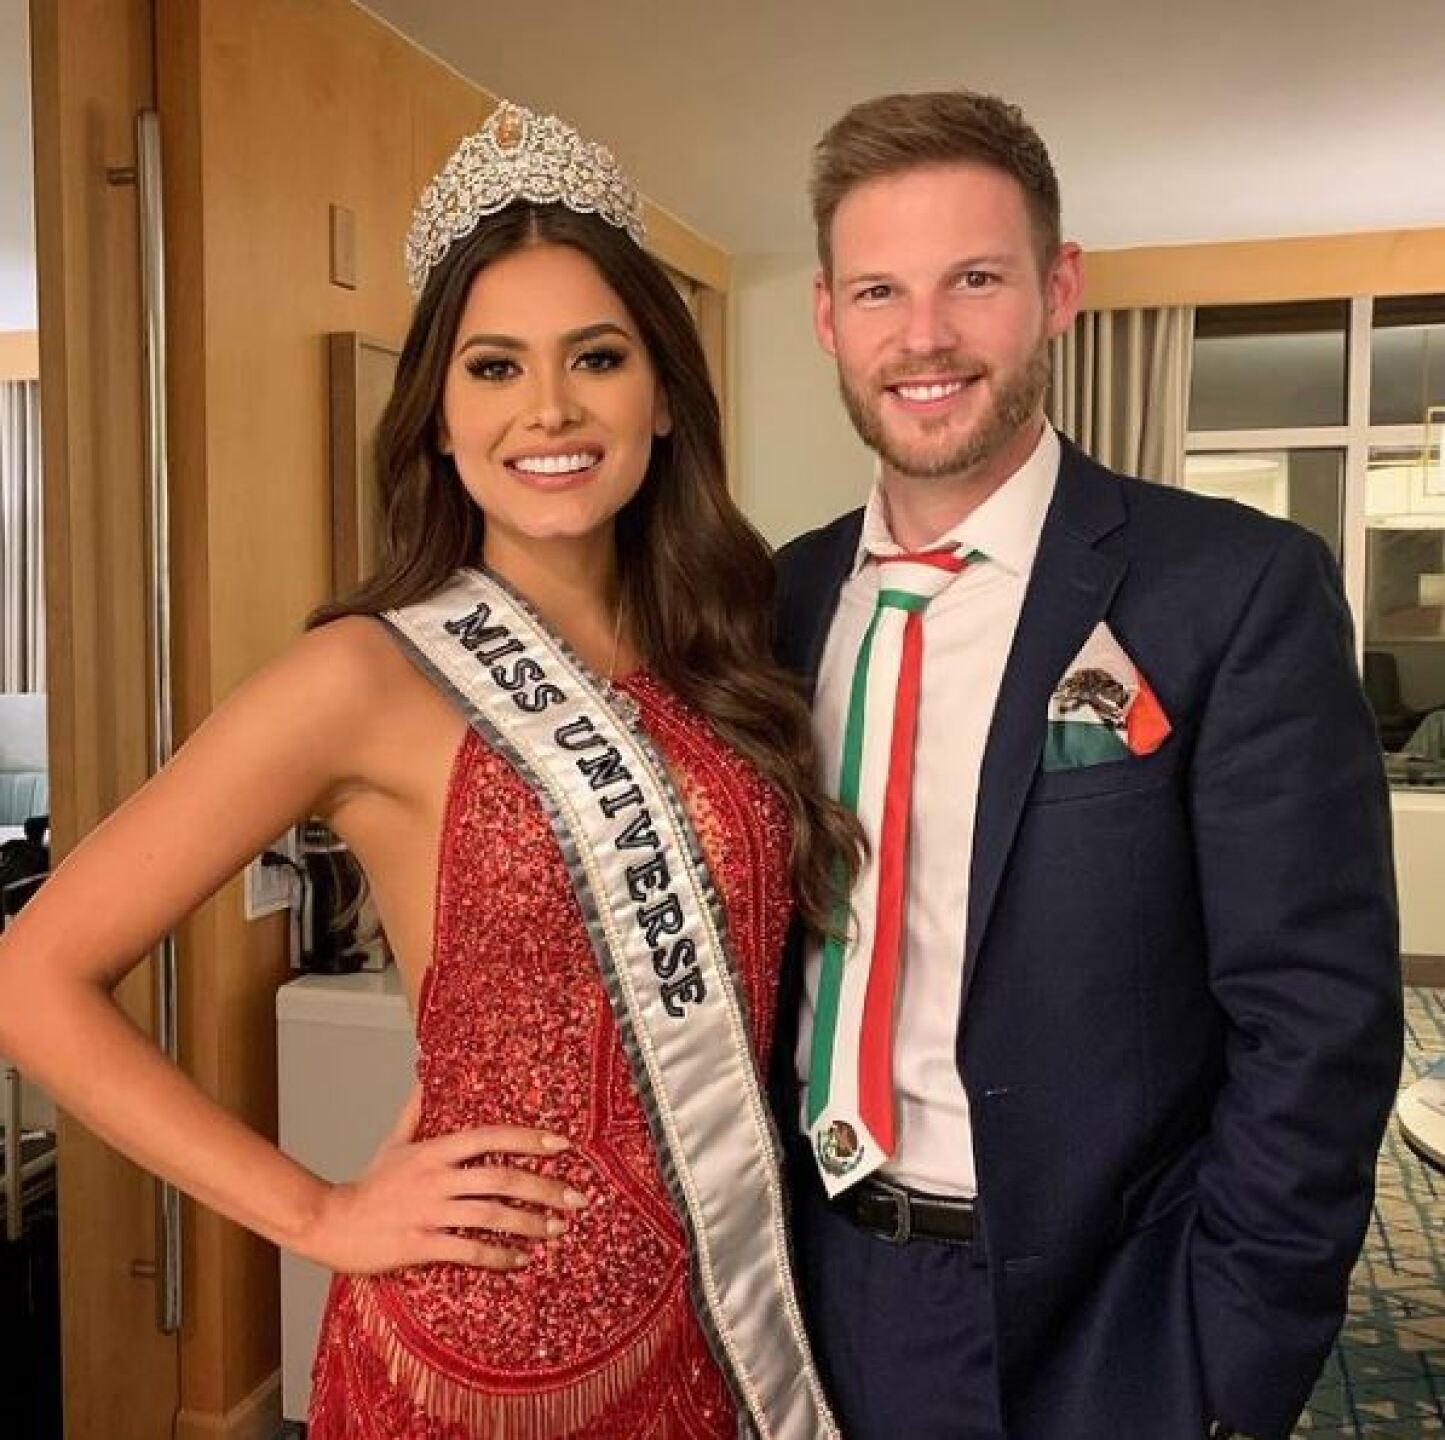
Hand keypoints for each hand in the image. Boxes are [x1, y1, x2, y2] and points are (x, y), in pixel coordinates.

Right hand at [297, 1085, 585, 1273]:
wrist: (330, 1223)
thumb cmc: (368, 1185)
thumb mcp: (393, 1143)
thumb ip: (415, 1111)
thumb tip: (426, 1074)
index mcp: (435, 1150)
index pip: (491, 1136)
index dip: (528, 1138)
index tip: (562, 1145)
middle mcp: (437, 1178)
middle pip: (501, 1178)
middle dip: (544, 1187)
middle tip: (576, 1197)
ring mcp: (430, 1212)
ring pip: (491, 1215)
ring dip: (530, 1224)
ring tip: (557, 1229)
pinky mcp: (421, 1245)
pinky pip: (468, 1251)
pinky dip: (499, 1256)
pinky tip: (520, 1260)